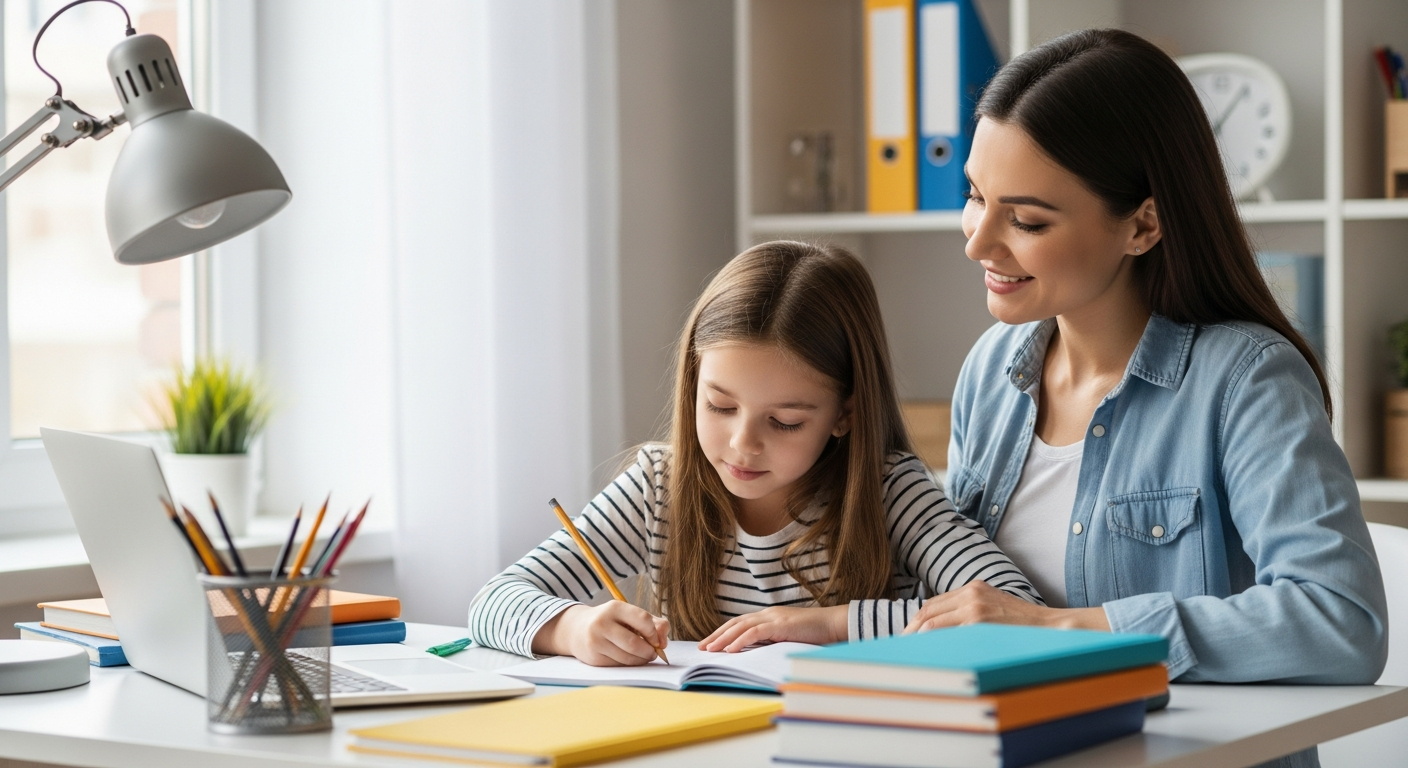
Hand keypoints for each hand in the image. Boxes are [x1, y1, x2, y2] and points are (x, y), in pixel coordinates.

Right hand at [532, 603, 669, 665]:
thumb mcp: (629, 615)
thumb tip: (663, 640)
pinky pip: (619, 665)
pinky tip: (629, 659)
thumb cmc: (611, 621)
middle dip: (649, 652)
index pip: (642, 619)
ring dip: (641, 660)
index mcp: (615, 607)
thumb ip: (653, 622)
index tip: (657, 640)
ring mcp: (596, 641)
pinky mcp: (593, 658)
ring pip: (627, 658)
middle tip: (653, 653)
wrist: (577, 630)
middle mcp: (602, 623)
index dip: (654, 633)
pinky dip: (629, 665)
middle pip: (634, 643)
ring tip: (643, 656)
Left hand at [698, 605, 847, 652]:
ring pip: (741, 627)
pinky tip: (731, 650)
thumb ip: (772, 641)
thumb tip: (756, 653)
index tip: (710, 643)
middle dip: (717, 635)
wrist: (834, 625)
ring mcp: (774, 617)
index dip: (723, 633)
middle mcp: (768, 614)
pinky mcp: (780, 624)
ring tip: (711, 650)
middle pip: (735, 623)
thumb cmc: (815, 634)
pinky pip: (755, 632)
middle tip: (702, 647)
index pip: (740, 623)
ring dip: (724, 639)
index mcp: (769, 617)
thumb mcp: (788, 638)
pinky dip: (741, 641)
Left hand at [902, 581, 1109, 633]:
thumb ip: (971, 613)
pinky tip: (924, 652)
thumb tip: (941, 631)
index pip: (933, 604)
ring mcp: (974, 605)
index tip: (908, 636)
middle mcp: (971, 593)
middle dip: (910, 629)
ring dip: (916, 637)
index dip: (917, 621)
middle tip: (900, 646)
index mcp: (973, 587)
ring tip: (907, 652)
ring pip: (932, 620)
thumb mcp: (995, 610)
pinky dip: (931, 640)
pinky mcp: (979, 620)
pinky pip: (946, 631)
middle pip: (927, 610)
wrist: (1052, 627)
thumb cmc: (1023, 625)